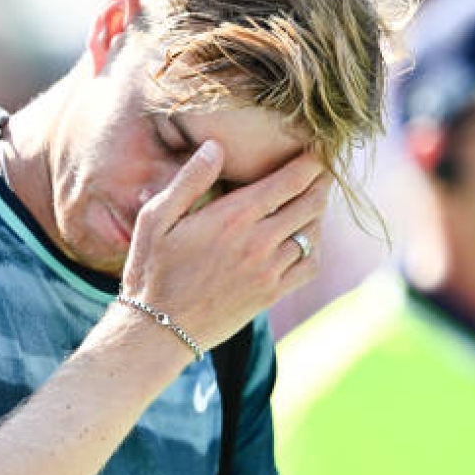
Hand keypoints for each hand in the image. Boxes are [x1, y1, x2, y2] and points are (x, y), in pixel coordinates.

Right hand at [119, 140, 329, 351]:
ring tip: (313, 199)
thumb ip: (189, 180)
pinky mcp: (271, 294)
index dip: (312, 161)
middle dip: (321, 181)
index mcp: (234, 216)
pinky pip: (309, 265)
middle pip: (311, 202)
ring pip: (313, 232)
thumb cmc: (153, 268)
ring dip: (317, 212)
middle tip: (322, 169)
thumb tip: (216, 146)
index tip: (317, 149)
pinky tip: (304, 238)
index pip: (291, 180)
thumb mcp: (156, 218)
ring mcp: (269, 270)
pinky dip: (314, 247)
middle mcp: (259, 241)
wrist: (158, 328)